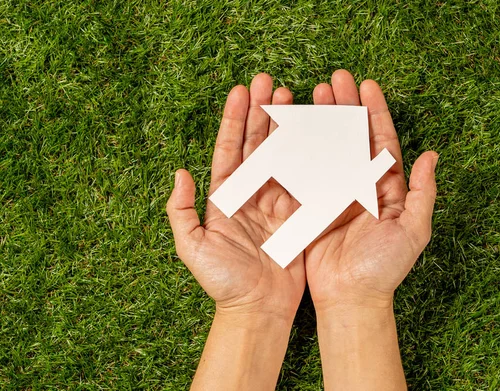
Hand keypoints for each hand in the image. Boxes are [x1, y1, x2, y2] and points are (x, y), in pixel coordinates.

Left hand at [166, 73, 304, 321]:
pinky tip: (316, 133)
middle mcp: (252, 194)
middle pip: (258, 144)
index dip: (234, 119)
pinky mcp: (300, 213)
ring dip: (287, 126)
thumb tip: (179, 173)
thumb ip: (181, 211)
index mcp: (225, 197)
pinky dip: (311, 155)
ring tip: (293, 97)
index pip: (230, 149)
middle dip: (262, 112)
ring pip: (283, 155)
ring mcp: (277, 201)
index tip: (240, 90)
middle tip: (270, 81)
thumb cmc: (223, 282)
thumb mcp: (191, 247)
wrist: (257, 309)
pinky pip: (306, 178)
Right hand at [306, 70, 437, 310]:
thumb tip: (432, 156)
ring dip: (320, 120)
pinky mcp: (312, 204)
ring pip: (326, 147)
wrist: (351, 298)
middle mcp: (360, 184)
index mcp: (385, 187)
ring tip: (311, 94)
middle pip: (352, 136)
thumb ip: (422, 193)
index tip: (366, 85)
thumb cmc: (385, 268)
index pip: (381, 140)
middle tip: (333, 80)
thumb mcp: (413, 230)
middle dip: (344, 106)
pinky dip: (298, 148)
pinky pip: (304, 170)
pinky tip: (291, 127)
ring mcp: (334, 192)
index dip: (375, 111)